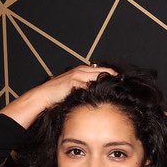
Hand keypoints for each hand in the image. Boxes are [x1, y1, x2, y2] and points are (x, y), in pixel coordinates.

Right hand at [0, 64, 116, 127]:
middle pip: (100, 70)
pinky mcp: (72, 81)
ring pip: (95, 74)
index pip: (99, 70)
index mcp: (80, 71)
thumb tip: (96, 95)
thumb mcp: (73, 90)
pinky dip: (95, 85)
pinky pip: (87, 83)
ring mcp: (76, 75)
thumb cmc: (57, 95)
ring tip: (116, 82)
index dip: (109, 74)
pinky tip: (103, 89)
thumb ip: (84, 89)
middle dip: (111, 74)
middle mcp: (79, 71)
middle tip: (122, 79)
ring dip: (106, 77)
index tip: (119, 78)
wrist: (44, 96)